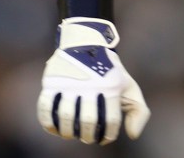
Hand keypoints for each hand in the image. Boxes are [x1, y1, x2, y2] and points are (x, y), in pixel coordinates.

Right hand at [37, 18, 149, 143]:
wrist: (86, 43)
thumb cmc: (109, 72)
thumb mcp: (129, 86)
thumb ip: (139, 111)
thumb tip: (133, 135)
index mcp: (111, 86)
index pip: (110, 121)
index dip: (108, 135)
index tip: (103, 139)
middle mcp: (91, 84)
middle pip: (87, 121)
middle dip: (87, 136)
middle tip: (87, 138)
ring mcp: (70, 82)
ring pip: (66, 117)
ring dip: (68, 132)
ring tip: (72, 134)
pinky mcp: (52, 82)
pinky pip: (45, 109)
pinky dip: (49, 124)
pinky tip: (56, 128)